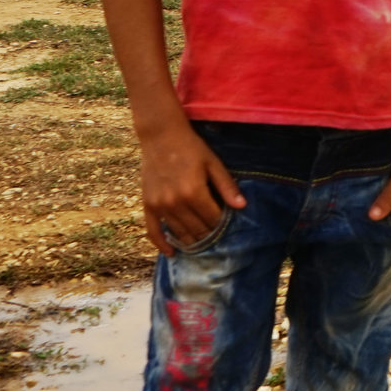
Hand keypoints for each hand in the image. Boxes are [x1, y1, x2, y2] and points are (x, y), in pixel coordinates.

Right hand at [137, 123, 244, 254]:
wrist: (161, 136)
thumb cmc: (191, 148)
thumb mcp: (213, 163)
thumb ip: (226, 186)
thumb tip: (242, 207)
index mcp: (194, 192)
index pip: (213, 220)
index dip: (223, 226)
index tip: (231, 229)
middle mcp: (175, 202)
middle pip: (197, 230)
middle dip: (210, 236)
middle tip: (219, 241)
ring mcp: (159, 206)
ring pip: (179, 233)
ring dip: (191, 242)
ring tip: (203, 248)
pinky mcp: (148, 205)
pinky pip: (153, 231)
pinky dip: (162, 244)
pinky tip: (172, 253)